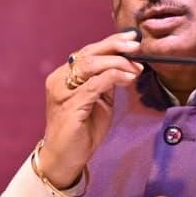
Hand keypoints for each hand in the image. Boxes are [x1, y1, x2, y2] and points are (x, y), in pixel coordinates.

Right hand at [37, 30, 143, 187]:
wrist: (66, 158)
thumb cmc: (83, 130)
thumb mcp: (99, 100)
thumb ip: (107, 82)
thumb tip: (127, 63)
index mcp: (64, 75)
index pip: (88, 51)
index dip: (111, 42)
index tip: (132, 38)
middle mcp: (59, 79)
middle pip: (89, 53)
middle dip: (115, 47)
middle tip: (137, 47)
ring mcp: (62, 92)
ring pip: (91, 65)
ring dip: (118, 63)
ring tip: (137, 67)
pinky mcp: (70, 106)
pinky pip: (95, 84)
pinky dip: (114, 77)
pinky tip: (129, 78)